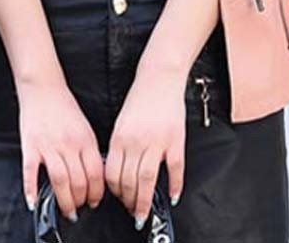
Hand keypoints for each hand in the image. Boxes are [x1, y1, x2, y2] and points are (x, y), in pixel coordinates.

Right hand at [17, 77, 105, 220]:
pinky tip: (34, 202)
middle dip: (81, 201)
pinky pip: (30, 172)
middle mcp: (68, 144)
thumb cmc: (64, 106)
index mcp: (85, 139)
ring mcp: (48, 146)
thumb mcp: (84, 127)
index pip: (96, 174)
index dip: (97, 193)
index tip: (94, 201)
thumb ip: (89, 150)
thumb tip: (94, 175)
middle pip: (79, 181)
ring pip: (60, 181)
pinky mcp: (30, 146)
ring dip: (64, 201)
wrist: (43, 87)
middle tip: (79, 207)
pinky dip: (31, 190)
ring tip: (66, 210)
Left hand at [104, 65, 186, 229]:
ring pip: (148, 180)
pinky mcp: (175, 139)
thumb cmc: (140, 96)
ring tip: (145, 211)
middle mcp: (136, 141)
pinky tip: (174, 195)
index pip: (112, 173)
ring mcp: (157, 141)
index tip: (118, 198)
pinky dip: (175, 185)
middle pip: (129, 181)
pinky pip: (175, 169)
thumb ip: (119, 144)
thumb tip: (118, 170)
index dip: (114, 191)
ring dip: (146, 200)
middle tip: (133, 210)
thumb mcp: (121, 120)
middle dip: (130, 201)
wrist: (159, 76)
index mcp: (120, 136)